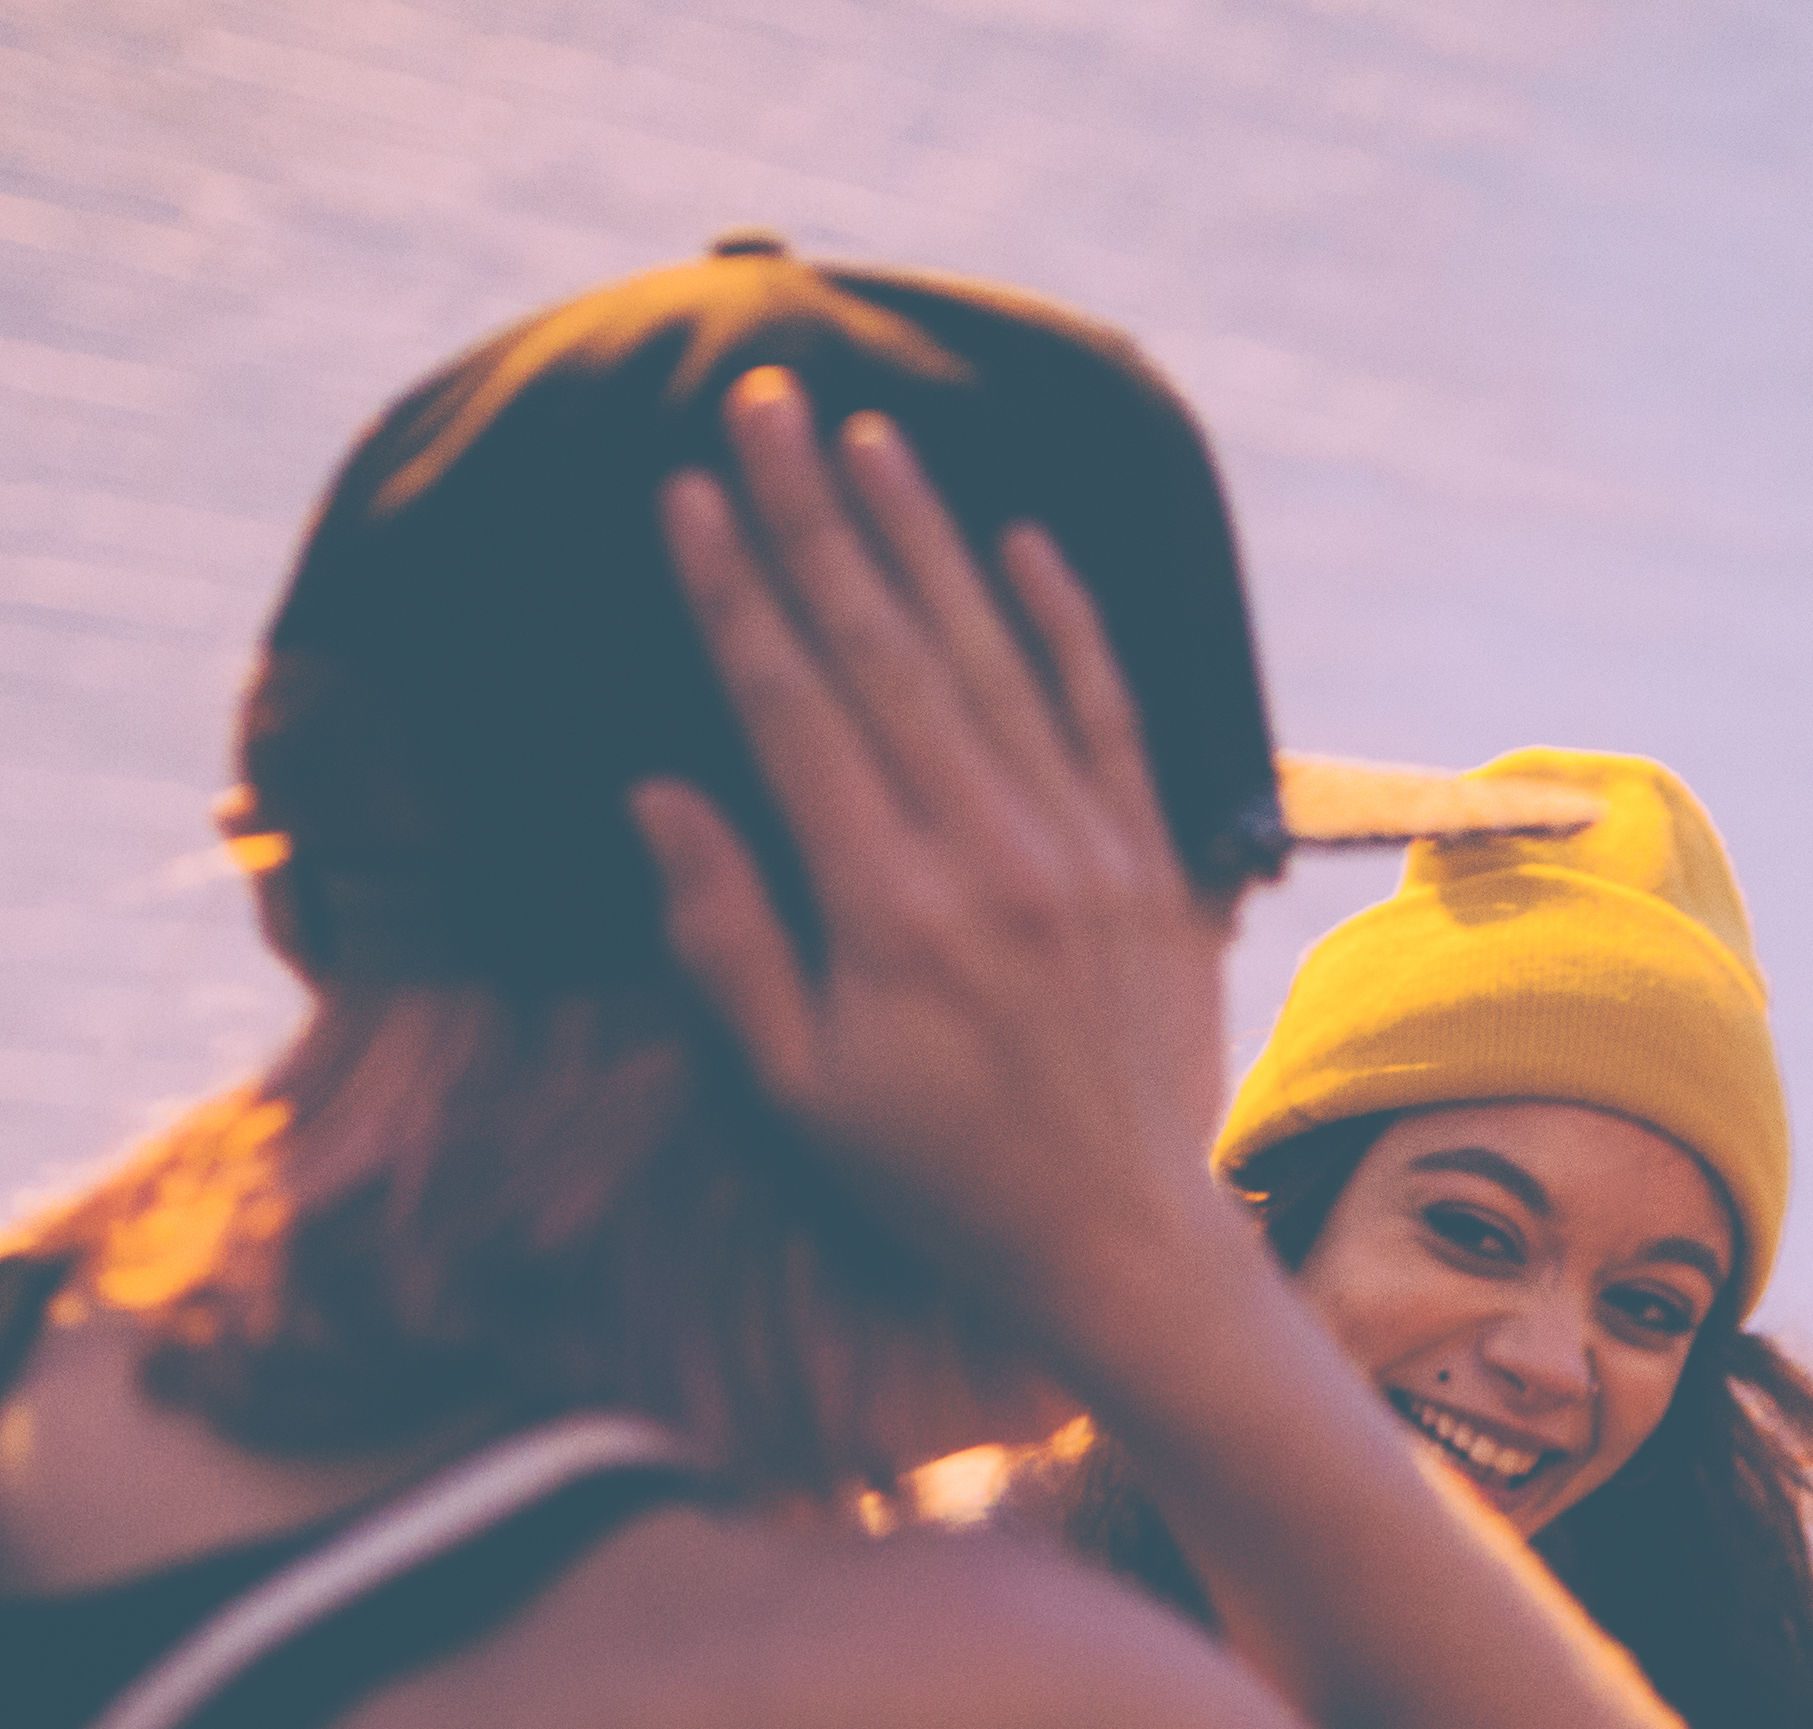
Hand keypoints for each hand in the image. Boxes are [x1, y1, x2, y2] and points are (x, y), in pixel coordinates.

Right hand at [634, 373, 1251, 1359]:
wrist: (1119, 1239)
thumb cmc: (935, 1176)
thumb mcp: (798, 1088)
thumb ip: (726, 938)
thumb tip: (661, 792)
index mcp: (884, 907)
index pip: (791, 707)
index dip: (736, 590)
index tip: (689, 492)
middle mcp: (987, 853)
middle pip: (883, 647)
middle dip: (814, 516)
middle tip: (766, 405)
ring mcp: (1081, 848)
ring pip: (991, 654)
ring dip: (926, 536)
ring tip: (870, 438)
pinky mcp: (1150, 861)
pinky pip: (1107, 711)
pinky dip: (1067, 620)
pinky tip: (1025, 539)